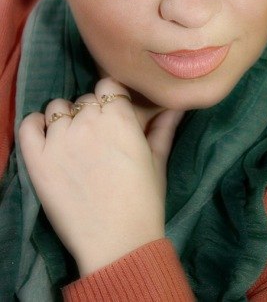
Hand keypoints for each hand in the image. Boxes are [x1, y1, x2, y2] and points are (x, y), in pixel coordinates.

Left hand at [19, 78, 183, 275]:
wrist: (118, 242)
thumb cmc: (144, 202)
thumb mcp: (157, 162)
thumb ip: (164, 129)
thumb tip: (176, 106)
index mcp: (120, 118)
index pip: (108, 85)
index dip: (111, 98)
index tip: (114, 116)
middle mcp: (88, 122)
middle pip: (85, 99)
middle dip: (91, 113)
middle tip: (98, 138)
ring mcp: (60, 139)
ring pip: (57, 109)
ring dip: (65, 119)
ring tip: (73, 141)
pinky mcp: (38, 160)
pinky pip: (29, 126)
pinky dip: (35, 125)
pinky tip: (46, 135)